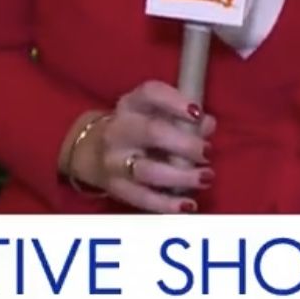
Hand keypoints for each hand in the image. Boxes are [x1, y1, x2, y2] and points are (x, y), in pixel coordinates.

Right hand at [65, 81, 216, 213]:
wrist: (92, 150)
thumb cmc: (138, 128)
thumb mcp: (157, 113)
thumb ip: (185, 117)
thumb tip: (208, 124)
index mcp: (132, 104)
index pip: (151, 93)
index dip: (176, 102)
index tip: (198, 113)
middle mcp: (119, 129)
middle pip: (151, 132)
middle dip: (185, 144)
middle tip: (207, 152)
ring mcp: (114, 161)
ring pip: (147, 170)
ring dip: (181, 176)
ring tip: (204, 177)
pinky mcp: (116, 188)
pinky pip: (143, 198)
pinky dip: (167, 204)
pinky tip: (188, 205)